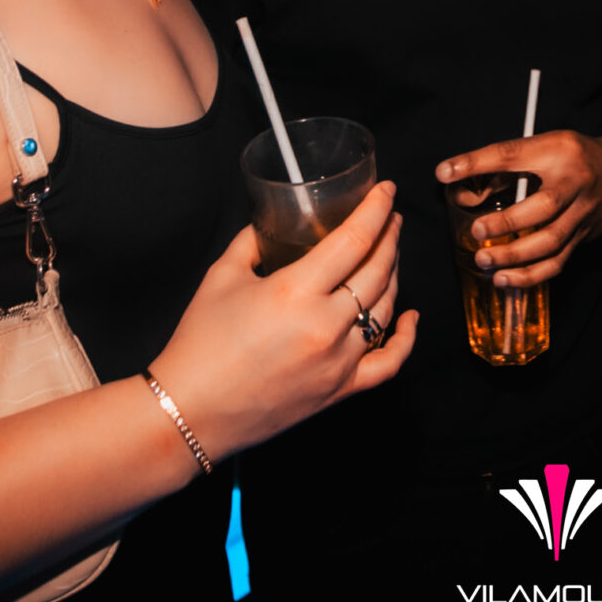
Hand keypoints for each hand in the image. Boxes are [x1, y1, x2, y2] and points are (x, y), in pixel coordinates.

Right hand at [148, 182, 415, 463]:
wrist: (191, 410)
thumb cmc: (200, 343)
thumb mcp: (222, 277)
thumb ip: (252, 242)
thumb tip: (272, 222)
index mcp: (295, 292)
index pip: (354, 240)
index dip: (376, 210)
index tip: (386, 191)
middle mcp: (325, 326)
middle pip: (377, 270)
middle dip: (390, 237)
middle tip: (390, 218)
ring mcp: (337, 361)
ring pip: (385, 309)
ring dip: (394, 276)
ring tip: (390, 256)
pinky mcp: (339, 390)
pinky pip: (388, 364)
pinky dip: (405, 339)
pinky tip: (410, 317)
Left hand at [434, 130, 601, 288]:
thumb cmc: (574, 156)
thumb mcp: (544, 146)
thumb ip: (504, 168)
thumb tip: (462, 191)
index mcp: (557, 151)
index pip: (513, 153)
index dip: (478, 162)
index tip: (446, 171)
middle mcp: (574, 183)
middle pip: (545, 206)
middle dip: (509, 223)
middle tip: (477, 231)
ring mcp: (582, 214)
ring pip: (552, 242)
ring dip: (516, 256)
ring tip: (485, 261)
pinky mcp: (584, 237)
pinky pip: (558, 262)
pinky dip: (530, 275)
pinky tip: (506, 280)